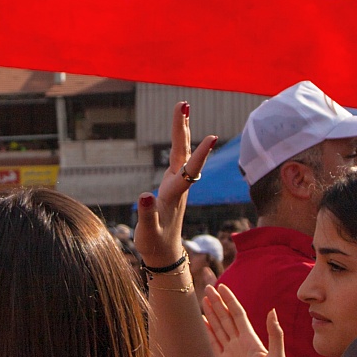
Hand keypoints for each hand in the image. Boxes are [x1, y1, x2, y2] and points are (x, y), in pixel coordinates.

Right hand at [135, 103, 217, 268]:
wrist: (164, 252)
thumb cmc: (154, 242)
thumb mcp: (147, 232)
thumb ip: (145, 214)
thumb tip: (144, 194)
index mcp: (174, 195)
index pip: (188, 171)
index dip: (200, 155)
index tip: (213, 137)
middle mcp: (179, 185)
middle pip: (183, 152)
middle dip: (182, 128)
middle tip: (183, 104)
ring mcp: (177, 184)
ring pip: (181, 152)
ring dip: (181, 130)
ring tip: (183, 109)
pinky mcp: (173, 184)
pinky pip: (178, 157)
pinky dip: (178, 141)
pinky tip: (180, 132)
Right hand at [201, 287, 285, 356]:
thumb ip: (275, 335)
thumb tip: (272, 311)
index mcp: (251, 339)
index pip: (237, 314)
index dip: (229, 300)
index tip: (222, 287)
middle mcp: (239, 343)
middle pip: (225, 318)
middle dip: (217, 303)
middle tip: (208, 288)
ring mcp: (229, 353)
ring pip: (217, 328)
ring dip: (210, 315)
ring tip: (202, 301)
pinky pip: (211, 344)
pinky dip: (205, 332)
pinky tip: (200, 323)